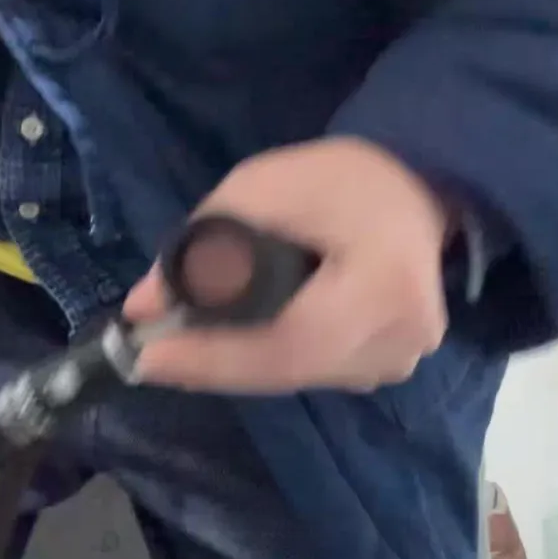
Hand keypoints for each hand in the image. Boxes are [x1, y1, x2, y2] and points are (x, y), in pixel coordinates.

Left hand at [124, 137, 453, 393]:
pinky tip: (228, 345)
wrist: (414, 191)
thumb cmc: (341, 180)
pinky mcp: (387, 369)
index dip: (215, 356)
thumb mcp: (265, 186)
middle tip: (150, 354)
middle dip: (213, 362)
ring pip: (295, 378)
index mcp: (385, 285)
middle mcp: (401, 339)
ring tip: (181, 346)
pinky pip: (310, 375)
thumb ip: (204, 241)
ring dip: (236, 365)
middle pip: (286, 368)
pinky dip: (264, 362)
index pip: (290, 341)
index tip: (147, 359)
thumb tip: (143, 308)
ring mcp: (398, 361)